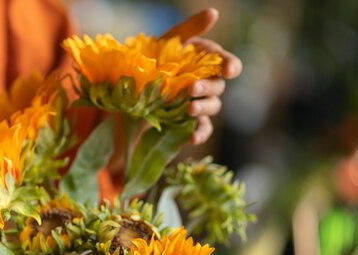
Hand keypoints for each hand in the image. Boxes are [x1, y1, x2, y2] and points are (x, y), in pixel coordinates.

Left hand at [163, 8, 242, 144]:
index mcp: (203, 62)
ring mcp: (197, 103)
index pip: (226, 63)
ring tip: (189, 107)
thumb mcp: (165, 42)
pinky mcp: (187, 123)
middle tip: (192, 88)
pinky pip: (201, 129)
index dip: (230, 65)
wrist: (126, 89)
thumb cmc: (150, 60)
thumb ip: (190, 28)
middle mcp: (204, 82)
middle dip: (208, 86)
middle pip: (218, 86)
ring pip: (212, 107)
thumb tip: (214, 13)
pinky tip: (193, 138)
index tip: (228, 69)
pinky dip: (200, 134)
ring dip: (203, 107)